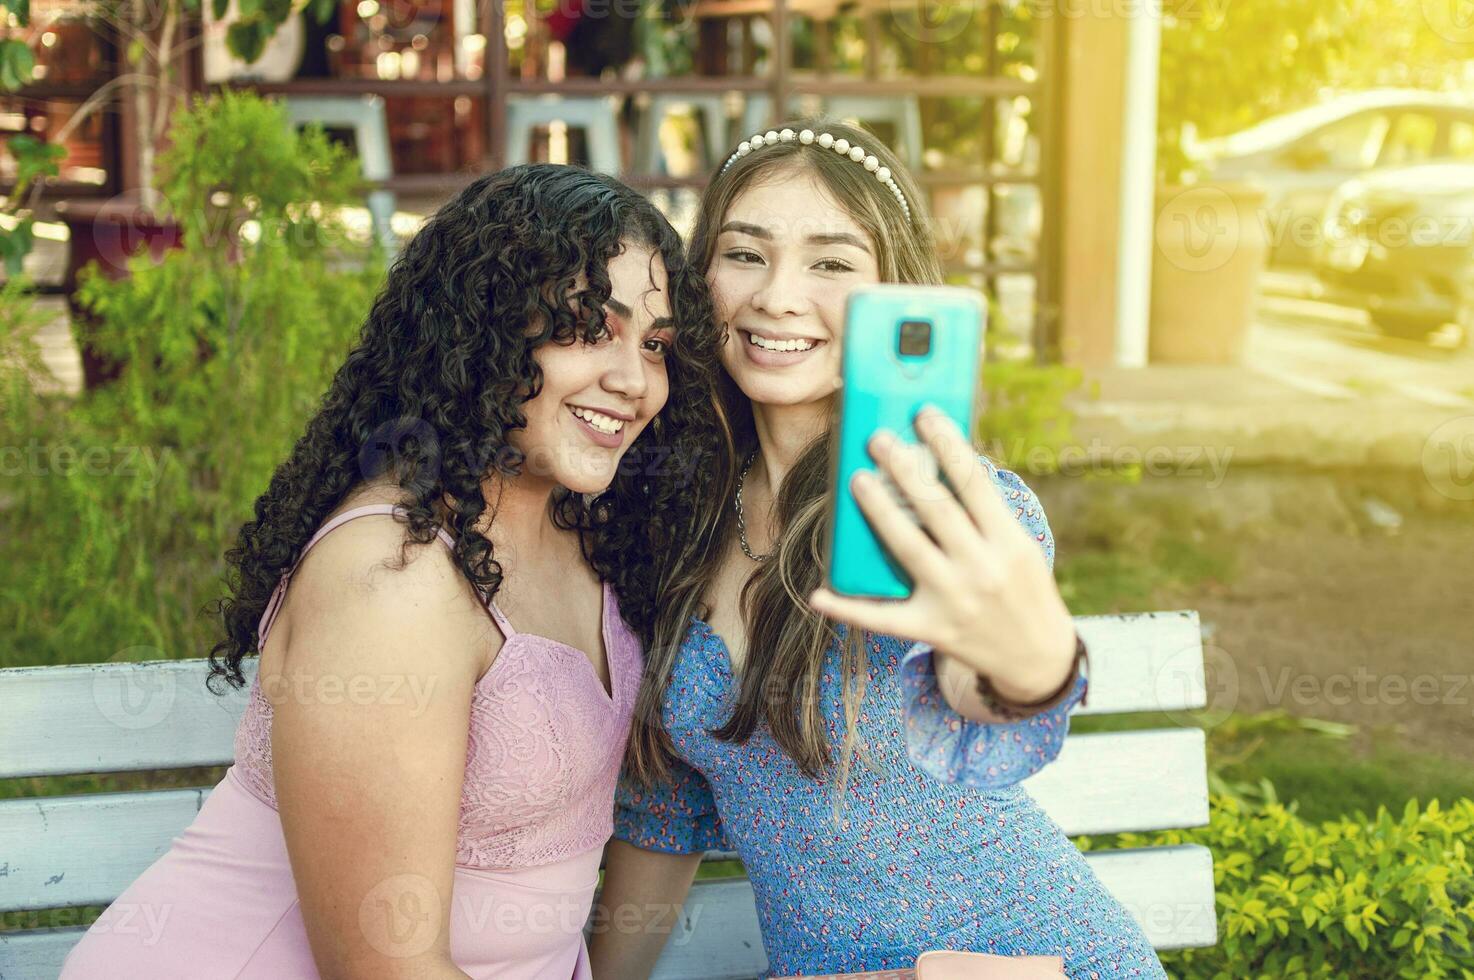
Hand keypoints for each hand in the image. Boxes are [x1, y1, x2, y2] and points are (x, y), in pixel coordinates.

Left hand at [808, 407, 1075, 702]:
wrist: (1038, 658)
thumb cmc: (1023, 588)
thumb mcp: (1020, 546)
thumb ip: (985, 513)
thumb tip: (940, 464)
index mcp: (1010, 542)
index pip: (974, 481)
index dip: (947, 442)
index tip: (923, 413)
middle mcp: (982, 570)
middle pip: (936, 509)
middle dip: (904, 468)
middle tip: (879, 438)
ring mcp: (954, 601)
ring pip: (907, 547)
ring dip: (878, 510)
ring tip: (857, 478)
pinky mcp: (932, 630)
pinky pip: (883, 619)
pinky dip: (849, 609)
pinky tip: (819, 593)